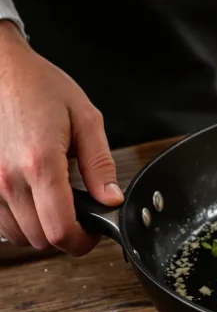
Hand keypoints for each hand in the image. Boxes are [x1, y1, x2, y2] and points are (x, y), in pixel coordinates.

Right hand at [0, 20, 123, 255]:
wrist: (0, 69)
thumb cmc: (39, 86)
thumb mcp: (86, 119)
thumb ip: (100, 164)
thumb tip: (111, 198)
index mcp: (41, 164)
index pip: (60, 230)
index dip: (83, 242)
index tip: (95, 233)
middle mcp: (9, 179)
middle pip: (41, 239)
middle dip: (67, 236)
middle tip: (83, 217)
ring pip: (19, 236)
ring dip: (42, 230)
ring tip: (60, 206)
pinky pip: (0, 221)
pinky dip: (20, 221)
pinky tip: (36, 201)